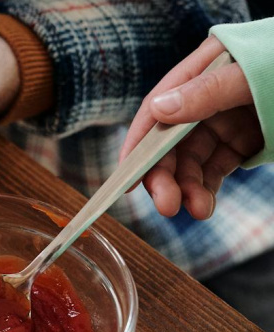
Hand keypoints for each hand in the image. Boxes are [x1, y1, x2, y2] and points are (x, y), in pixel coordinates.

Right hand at [122, 36, 262, 218]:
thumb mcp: (252, 75)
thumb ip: (207, 92)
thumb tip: (159, 110)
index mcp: (201, 72)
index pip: (158, 109)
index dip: (138, 145)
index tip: (127, 179)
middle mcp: (205, 99)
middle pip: (170, 141)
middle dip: (164, 176)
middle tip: (167, 206)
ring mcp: (224, 120)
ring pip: (192, 161)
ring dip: (188, 188)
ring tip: (197, 211)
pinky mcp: (242, 141)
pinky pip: (216, 169)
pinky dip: (207, 189)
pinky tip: (205, 205)